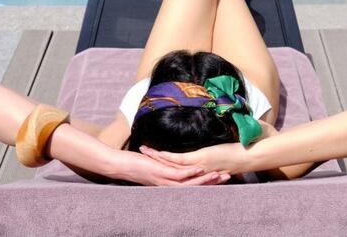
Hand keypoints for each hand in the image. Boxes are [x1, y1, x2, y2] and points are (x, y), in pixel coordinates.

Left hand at [106, 149, 230, 185]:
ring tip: (219, 175)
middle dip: (212, 182)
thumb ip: (167, 165)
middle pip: (195, 186)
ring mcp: (165, 180)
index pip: (193, 185)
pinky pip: (178, 174)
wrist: (119, 166)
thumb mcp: (155, 166)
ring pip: (190, 183)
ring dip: (205, 179)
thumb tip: (176, 160)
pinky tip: (200, 168)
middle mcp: (169, 185)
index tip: (222, 177)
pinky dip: (190, 172)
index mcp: (169, 184)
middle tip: (228, 177)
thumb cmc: (136, 165)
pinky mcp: (160, 173)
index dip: (208, 183)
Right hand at [140, 142, 250, 174]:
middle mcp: (199, 170)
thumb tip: (218, 131)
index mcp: (204, 167)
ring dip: (155, 157)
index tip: (155, 160)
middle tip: (141, 158)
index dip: (166, 164)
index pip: (180, 167)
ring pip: (171, 164)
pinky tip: (155, 152)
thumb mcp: (229, 146)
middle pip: (171, 168)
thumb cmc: (245, 148)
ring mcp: (199, 165)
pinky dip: (165, 156)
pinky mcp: (200, 159)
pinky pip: (178, 159)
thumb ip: (220, 143)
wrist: (254, 154)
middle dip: (155, 162)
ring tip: (143, 151)